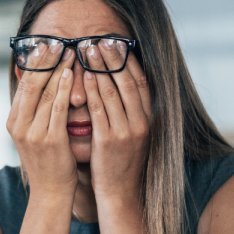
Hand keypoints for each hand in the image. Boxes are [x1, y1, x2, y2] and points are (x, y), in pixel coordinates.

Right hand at [5, 42, 78, 198]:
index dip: (34, 63)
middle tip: (57, 41)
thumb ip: (34, 111)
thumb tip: (39, 84)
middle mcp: (19, 125)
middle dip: (45, 61)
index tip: (45, 44)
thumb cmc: (48, 161)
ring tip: (70, 51)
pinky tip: (72, 74)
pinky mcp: (50, 139)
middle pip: (32, 85)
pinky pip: (58, 108)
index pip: (23, 85)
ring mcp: (33, 133)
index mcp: (13, 121)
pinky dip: (65, 88)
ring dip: (59, 69)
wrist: (51, 191)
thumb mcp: (34, 134)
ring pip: (46, 93)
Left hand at [81, 41, 150, 201]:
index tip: (118, 42)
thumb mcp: (132, 134)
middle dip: (112, 58)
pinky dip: (93, 91)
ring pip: (113, 92)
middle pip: (127, 81)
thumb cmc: (121, 163)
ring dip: (100, 68)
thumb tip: (121, 87)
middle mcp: (142, 122)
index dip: (129, 60)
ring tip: (88, 49)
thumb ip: (129, 112)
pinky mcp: (109, 141)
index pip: (141, 81)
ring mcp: (127, 131)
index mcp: (149, 118)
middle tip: (99, 38)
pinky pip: (100, 110)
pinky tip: (85, 76)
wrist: (121, 194)